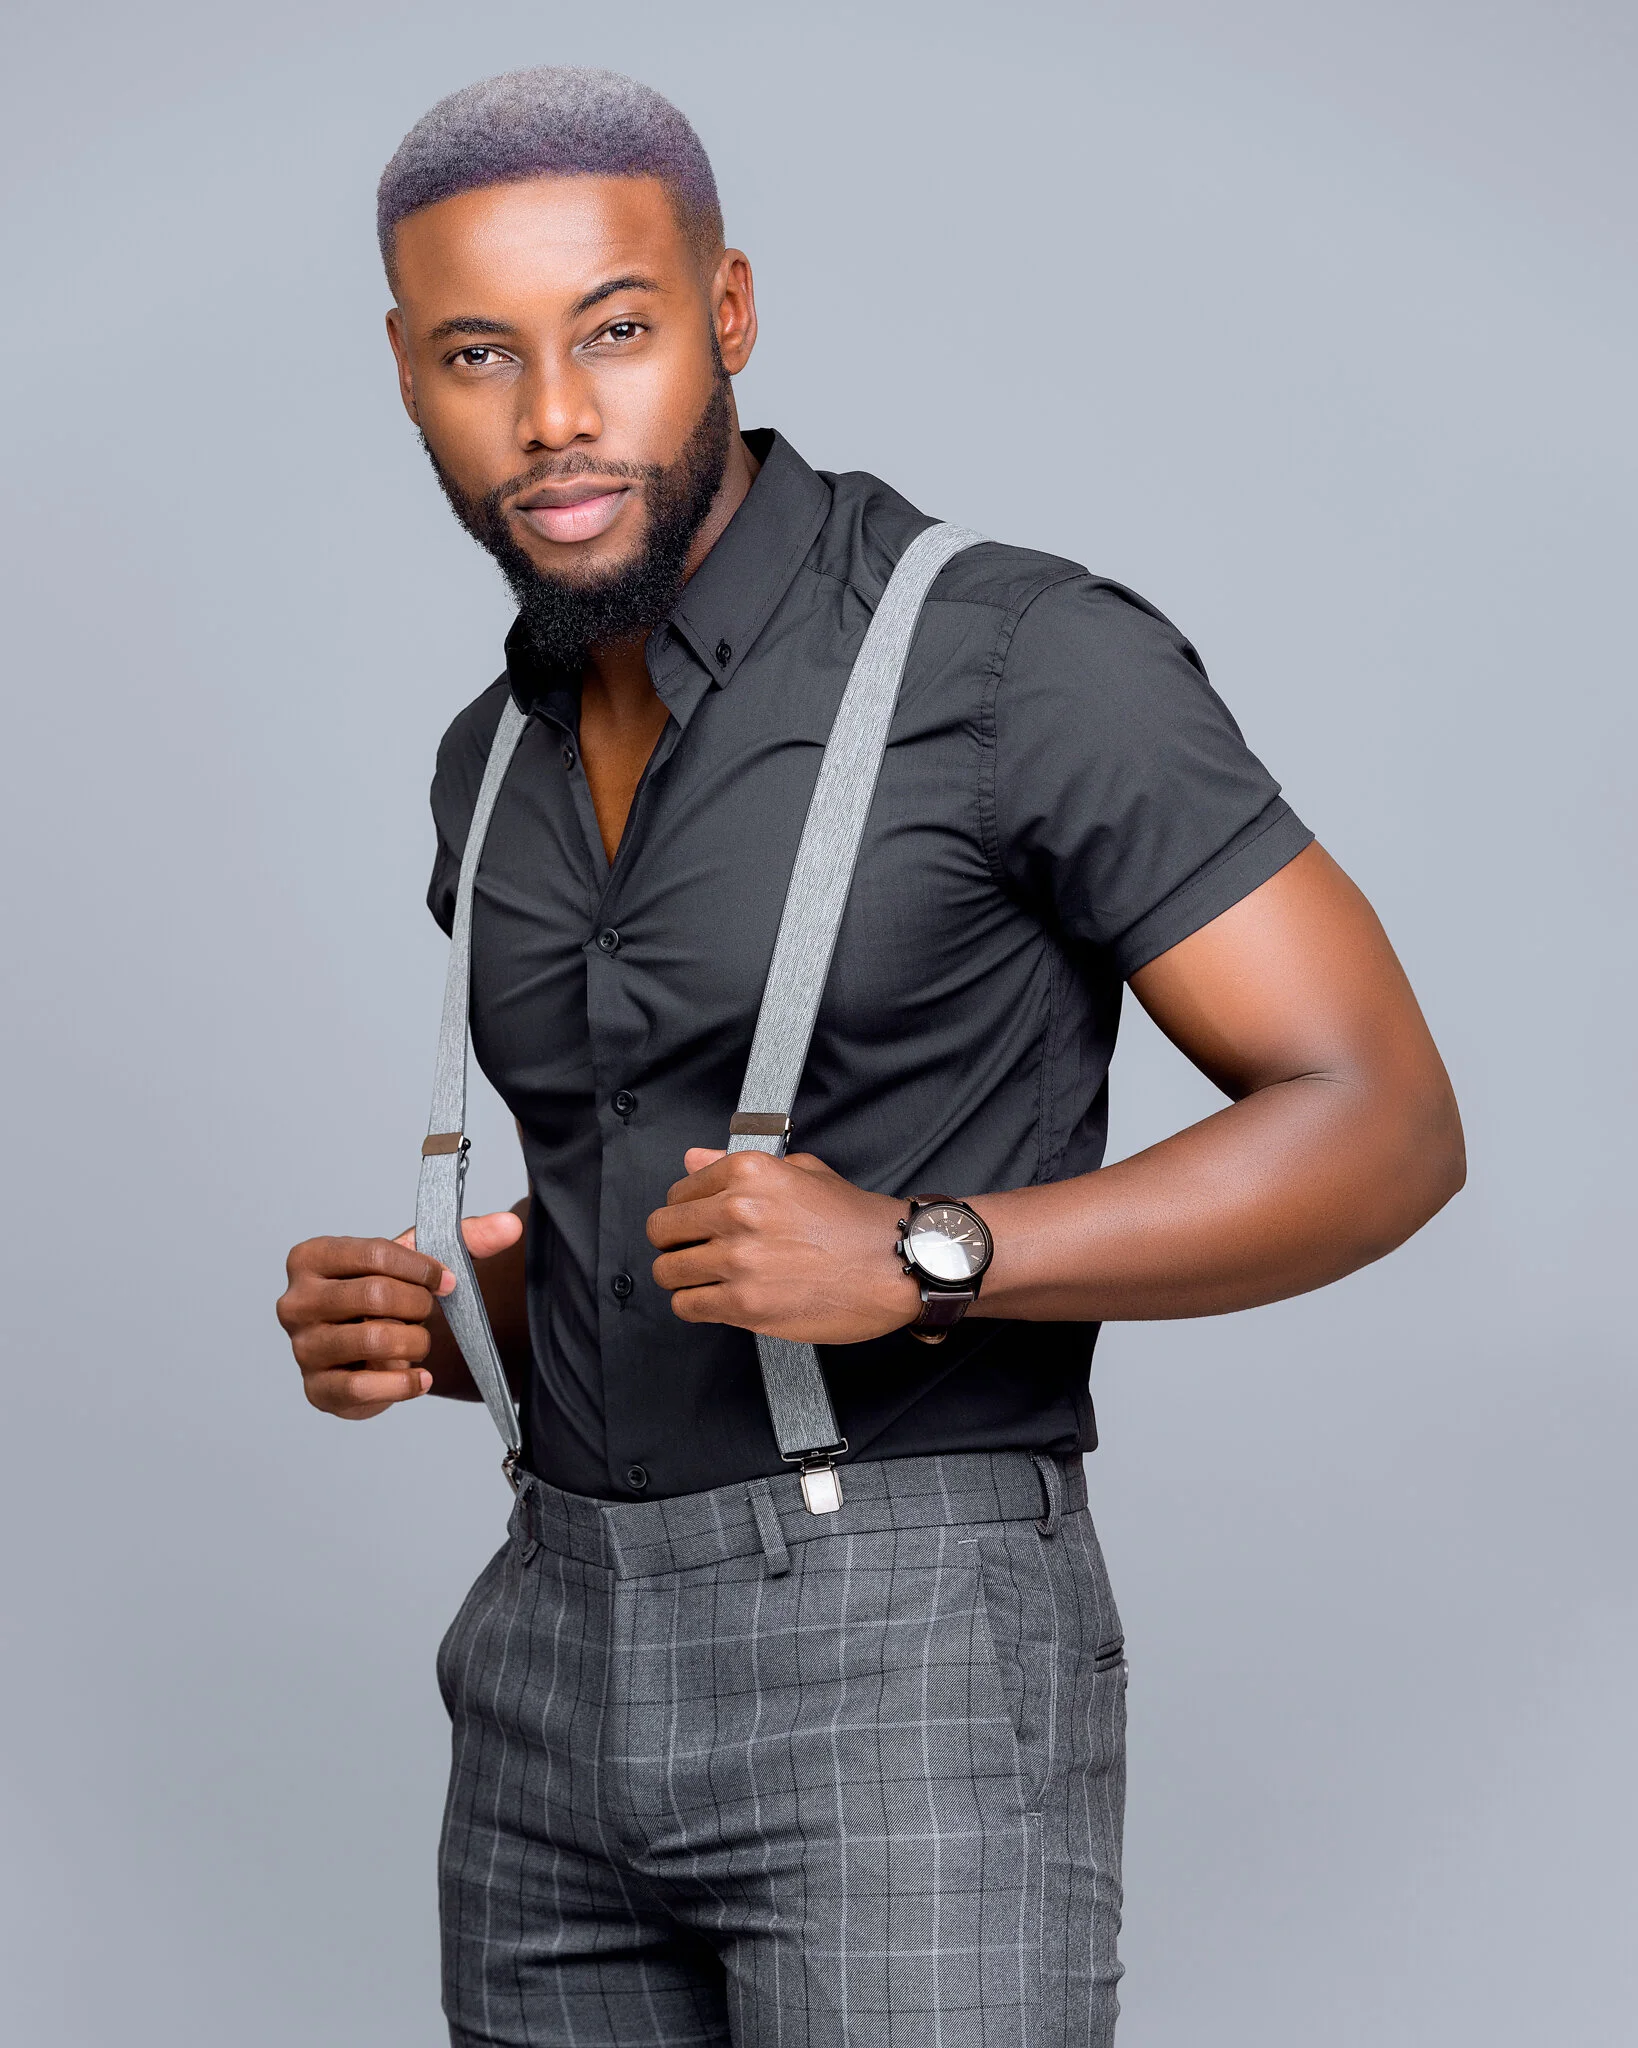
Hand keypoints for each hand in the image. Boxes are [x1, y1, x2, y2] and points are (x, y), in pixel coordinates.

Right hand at [277, 1211, 523, 1418]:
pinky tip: (419, 1378)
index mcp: (311, 1258)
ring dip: (414, 1342)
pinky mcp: (316, 1390)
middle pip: (375, 1296)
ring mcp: (302, 1348)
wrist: (364, 1349)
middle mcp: (295, 1302)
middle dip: (417, 1306)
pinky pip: (364, 1387)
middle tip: (427, 1313)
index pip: (376, 1254)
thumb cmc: (382, 1295)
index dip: (423, 1268)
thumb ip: (464, 1238)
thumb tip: (510, 1225)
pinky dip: (403, 1383)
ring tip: (418, 1341)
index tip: (447, 1280)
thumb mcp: (415, 1260)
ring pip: (374, 1340)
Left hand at [646, 1148, 919, 1343]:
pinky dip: (694, 1306)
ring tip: (705, 1280)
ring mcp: (739, 1260)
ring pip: (668, 1271)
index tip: (695, 1223)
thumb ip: (738, 1165)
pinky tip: (715, 1301)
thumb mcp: (801, 1171)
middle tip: (693, 1251)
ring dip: (681, 1277)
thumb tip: (693, 1160)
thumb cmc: (855, 1221)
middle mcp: (737, 1211)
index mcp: (748, 1172)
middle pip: (663, 1230)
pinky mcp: (745, 1305)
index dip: (685, 1210)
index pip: (678, 1191)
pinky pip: (687, 1306)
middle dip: (674, 1242)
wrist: (896, 1263)